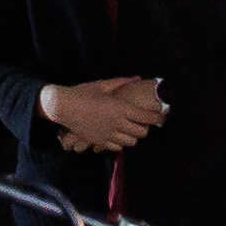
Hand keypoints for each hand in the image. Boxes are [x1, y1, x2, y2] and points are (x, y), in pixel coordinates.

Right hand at [43, 76, 166, 153]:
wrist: (63, 107)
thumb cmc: (83, 93)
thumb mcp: (103, 85)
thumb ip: (122, 82)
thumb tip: (138, 78)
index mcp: (120, 108)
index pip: (146, 117)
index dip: (157, 118)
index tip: (162, 116)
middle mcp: (117, 123)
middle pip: (141, 132)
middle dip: (146, 128)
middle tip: (143, 121)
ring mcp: (109, 134)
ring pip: (131, 142)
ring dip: (133, 135)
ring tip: (130, 128)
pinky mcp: (100, 142)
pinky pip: (118, 147)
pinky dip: (121, 142)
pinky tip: (117, 134)